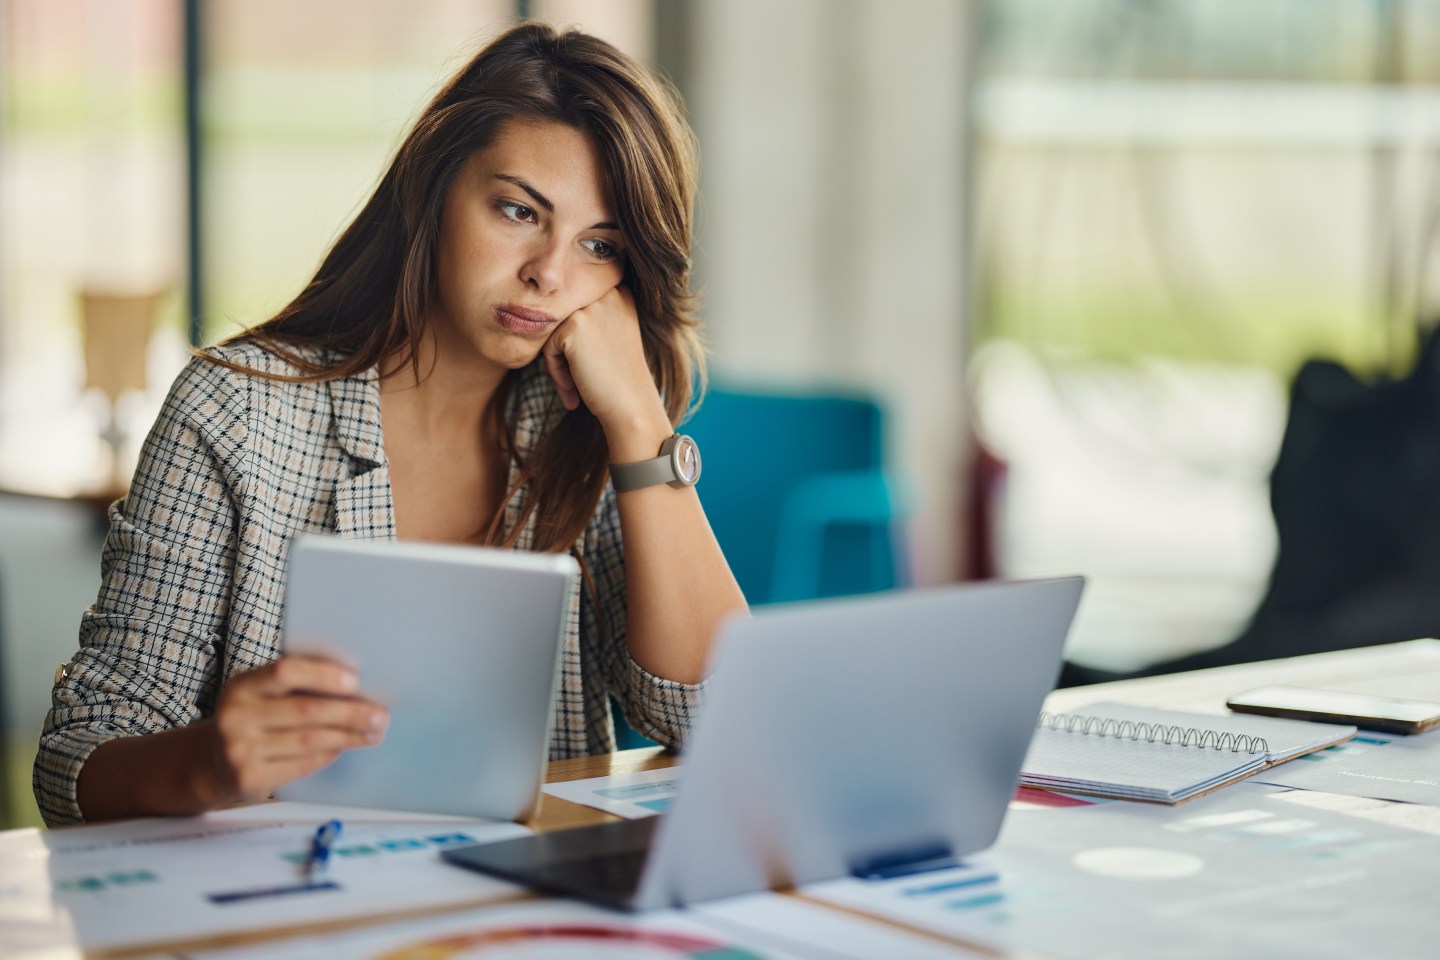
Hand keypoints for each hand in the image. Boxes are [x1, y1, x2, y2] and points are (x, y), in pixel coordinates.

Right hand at [198, 654, 387, 804]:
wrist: (208, 764)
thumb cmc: (251, 720)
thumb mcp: (259, 696)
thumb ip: (294, 686)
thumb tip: (355, 684)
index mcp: (242, 685)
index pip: (286, 671)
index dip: (323, 675)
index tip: (356, 681)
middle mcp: (236, 716)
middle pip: (307, 710)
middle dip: (351, 712)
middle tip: (381, 715)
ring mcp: (240, 749)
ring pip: (310, 740)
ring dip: (349, 736)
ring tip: (374, 733)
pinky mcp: (250, 778)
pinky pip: (303, 764)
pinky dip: (330, 755)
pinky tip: (345, 748)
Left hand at [541, 286, 670, 448]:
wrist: (632, 405)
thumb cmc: (620, 378)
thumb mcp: (612, 335)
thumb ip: (590, 318)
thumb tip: (546, 314)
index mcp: (619, 291)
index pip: (577, 309)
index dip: (577, 341)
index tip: (587, 366)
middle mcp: (608, 293)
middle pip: (565, 318)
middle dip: (565, 351)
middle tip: (575, 382)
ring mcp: (591, 307)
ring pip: (554, 331)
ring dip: (558, 362)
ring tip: (574, 388)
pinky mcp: (575, 325)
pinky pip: (548, 346)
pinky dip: (555, 371)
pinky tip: (573, 388)